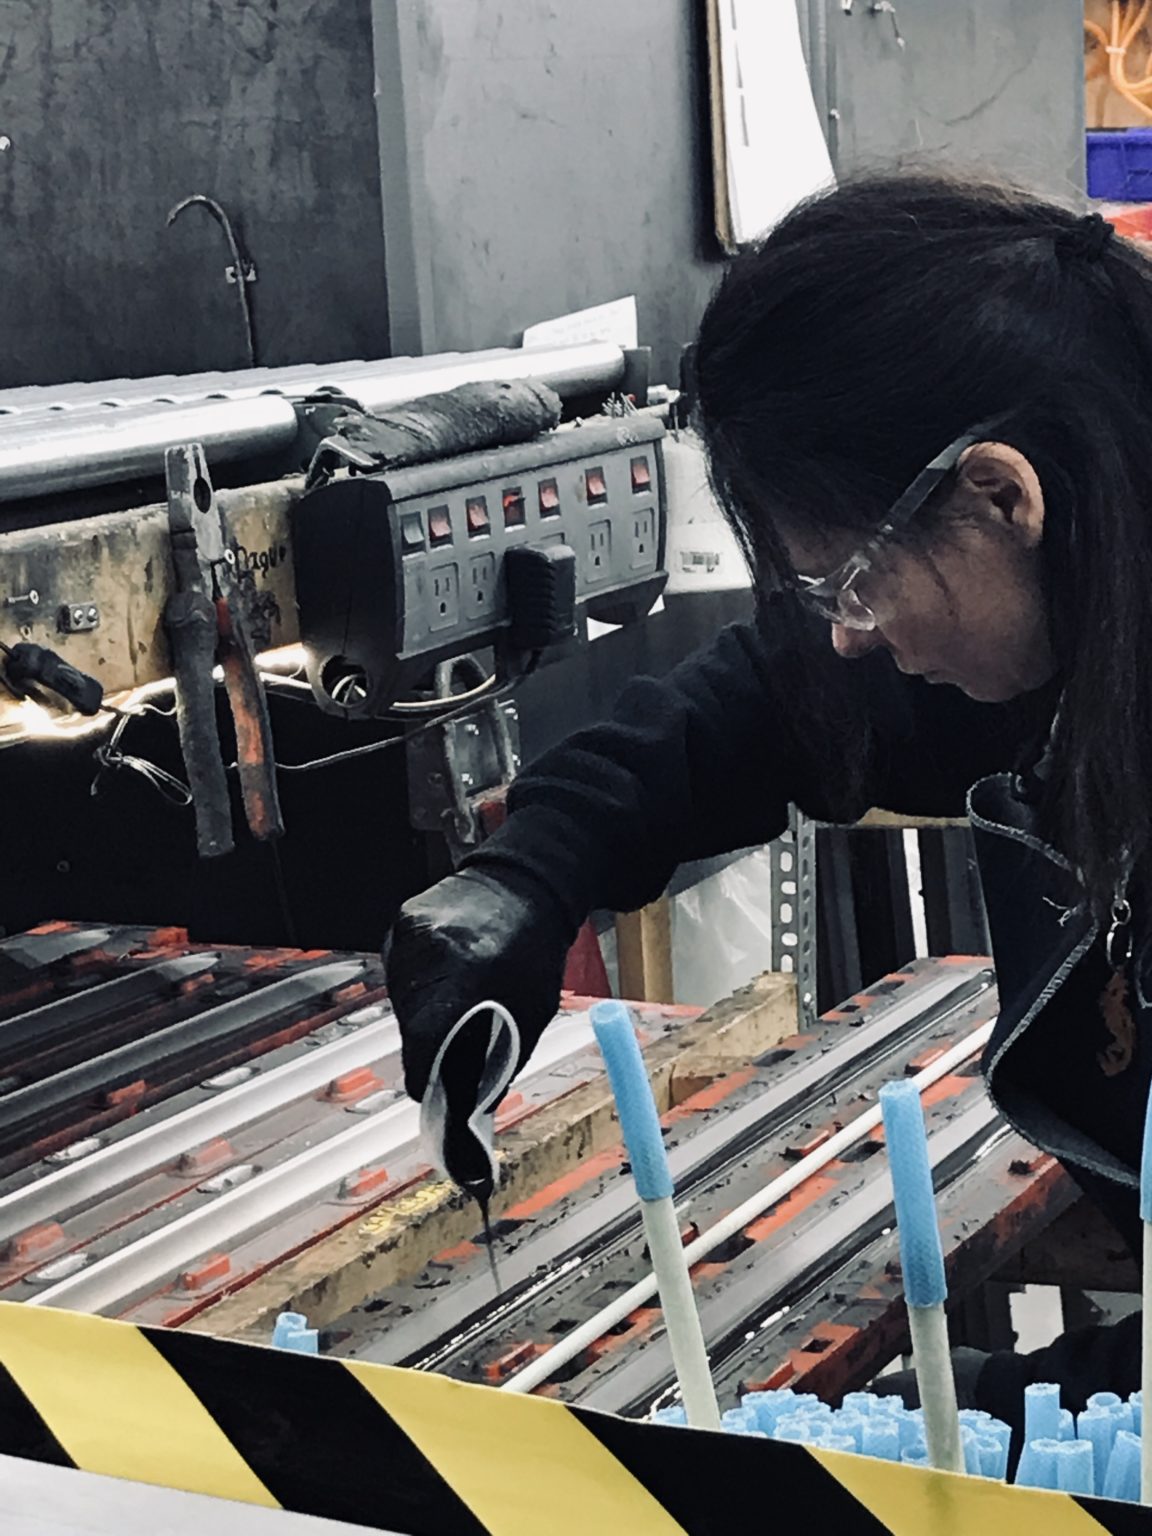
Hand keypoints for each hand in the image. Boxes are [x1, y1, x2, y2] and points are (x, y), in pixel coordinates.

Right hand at [386, 868, 571, 1105]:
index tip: (429, 1090)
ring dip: (421, 1014)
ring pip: (400, 1000)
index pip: (425, 1040)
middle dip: (427, 1046)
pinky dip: (416, 984)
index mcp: (470, 974)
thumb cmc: (535, 950)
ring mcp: (412, 932)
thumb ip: (499, 1060)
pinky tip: (444, 974)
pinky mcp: (401, 921)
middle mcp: (433, 950)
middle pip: (410, 1024)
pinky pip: (399, 971)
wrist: (525, 885)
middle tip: (449, 1048)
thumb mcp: (531, 1012)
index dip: (425, 1074)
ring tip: (454, 1000)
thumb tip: (471, 1106)